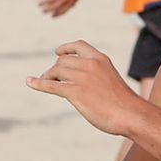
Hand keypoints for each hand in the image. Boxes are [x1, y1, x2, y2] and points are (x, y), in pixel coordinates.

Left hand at [26, 41, 143, 135]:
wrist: (130, 114)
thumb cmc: (124, 103)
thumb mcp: (111, 80)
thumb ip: (98, 75)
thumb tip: (84, 83)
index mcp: (101, 59)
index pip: (78, 46)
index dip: (66, 48)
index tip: (58, 52)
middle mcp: (90, 64)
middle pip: (63, 60)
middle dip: (55, 68)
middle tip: (52, 78)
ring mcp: (82, 77)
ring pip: (56, 71)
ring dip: (47, 76)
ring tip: (45, 82)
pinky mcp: (75, 92)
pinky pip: (50, 85)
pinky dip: (38, 83)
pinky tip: (30, 82)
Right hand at [36, 0, 90, 16]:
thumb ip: (74, 1)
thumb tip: (72, 6)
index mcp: (71, 3)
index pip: (62, 12)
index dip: (56, 15)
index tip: (51, 16)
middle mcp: (65, 0)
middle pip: (53, 8)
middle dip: (47, 10)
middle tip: (43, 11)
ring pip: (48, 1)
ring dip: (42, 3)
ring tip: (38, 3)